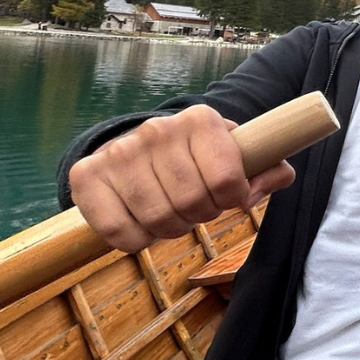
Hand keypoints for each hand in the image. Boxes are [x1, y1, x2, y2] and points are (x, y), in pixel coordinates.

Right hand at [68, 105, 295, 251]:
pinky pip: (120, 232)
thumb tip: (271, 180)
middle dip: (200, 215)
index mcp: (200, 120)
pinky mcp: (87, 176)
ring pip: (159, 221)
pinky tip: (140, 220)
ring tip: (169, 210)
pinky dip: (136, 239)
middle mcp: (157, 130)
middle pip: (193, 204)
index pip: (229, 180)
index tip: (228, 194)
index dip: (234, 199)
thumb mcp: (237, 153)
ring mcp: (119, 152)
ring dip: (170, 229)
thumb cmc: (197, 156)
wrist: (137, 146)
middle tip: (194, 206)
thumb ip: (267, 167)